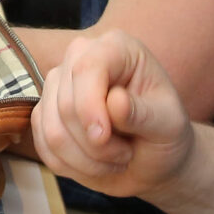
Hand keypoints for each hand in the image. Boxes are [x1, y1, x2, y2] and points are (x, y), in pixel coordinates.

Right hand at [32, 30, 195, 199]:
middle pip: (65, 103)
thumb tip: (115, 101)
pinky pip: (43, 145)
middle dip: (95, 143)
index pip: (85, 68)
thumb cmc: (165, 135)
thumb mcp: (169, 125)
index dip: (89, 106)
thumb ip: (144, 113)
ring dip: (84, 159)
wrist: (153, 159)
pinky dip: (71, 165)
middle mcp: (80, 58)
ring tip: (114, 158)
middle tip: (125, 153)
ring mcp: (58, 86)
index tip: (104, 138)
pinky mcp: (44, 114)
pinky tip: (95, 164)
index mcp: (116, 48)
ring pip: (51, 129)